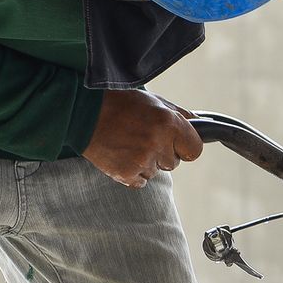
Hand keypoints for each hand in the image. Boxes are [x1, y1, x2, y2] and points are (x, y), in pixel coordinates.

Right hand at [83, 89, 203, 187]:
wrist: (82, 113)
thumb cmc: (120, 104)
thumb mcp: (154, 101)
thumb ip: (179, 115)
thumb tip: (200, 126)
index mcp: (169, 123)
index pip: (195, 150)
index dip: (186, 147)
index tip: (177, 144)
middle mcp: (158, 143)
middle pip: (174, 162)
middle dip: (163, 153)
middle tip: (143, 136)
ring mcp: (142, 161)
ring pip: (157, 172)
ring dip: (147, 162)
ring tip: (129, 142)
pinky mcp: (127, 174)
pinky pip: (141, 180)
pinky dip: (133, 171)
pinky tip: (122, 154)